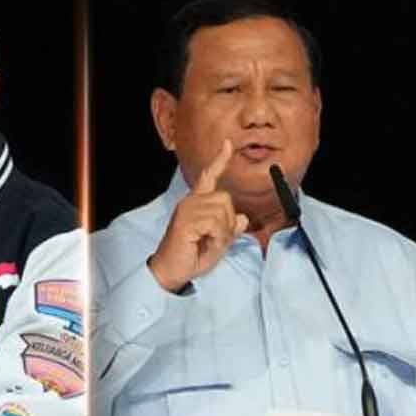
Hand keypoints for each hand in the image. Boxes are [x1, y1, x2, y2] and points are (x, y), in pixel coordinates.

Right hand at [148, 139, 248, 291]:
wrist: (172, 271)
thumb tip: (244, 218)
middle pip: (226, 199)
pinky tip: (204, 243)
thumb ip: (230, 229)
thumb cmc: (191, 256)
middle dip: (228, 222)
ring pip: (223, 212)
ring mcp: (188, 209)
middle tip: (214, 239)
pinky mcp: (187, 220)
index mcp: (196, 203)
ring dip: (222, 232)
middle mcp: (191, 201)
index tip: (228, 144)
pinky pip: (216, 223)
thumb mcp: (218, 242)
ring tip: (207, 242)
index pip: (209, 176)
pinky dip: (217, 237)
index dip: (220, 160)